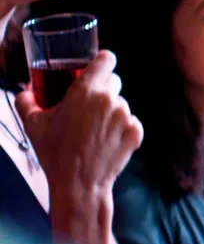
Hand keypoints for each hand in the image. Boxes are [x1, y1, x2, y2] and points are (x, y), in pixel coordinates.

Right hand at [16, 51, 143, 243]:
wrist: (79, 183)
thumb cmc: (55, 152)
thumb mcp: (33, 124)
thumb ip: (27, 100)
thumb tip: (27, 90)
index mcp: (86, 91)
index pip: (106, 59)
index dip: (102, 62)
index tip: (97, 69)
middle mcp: (110, 99)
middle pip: (113, 82)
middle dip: (101, 90)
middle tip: (86, 109)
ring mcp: (126, 115)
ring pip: (120, 103)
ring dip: (109, 111)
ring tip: (93, 131)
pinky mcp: (136, 131)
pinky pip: (130, 121)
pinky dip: (120, 128)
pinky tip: (105, 141)